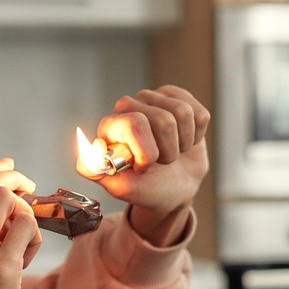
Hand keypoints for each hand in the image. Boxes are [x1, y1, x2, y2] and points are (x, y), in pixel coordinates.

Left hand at [78, 85, 209, 244]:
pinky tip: (185, 141)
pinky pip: (200, 114)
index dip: (148, 151)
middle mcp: (130, 106)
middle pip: (164, 120)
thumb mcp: (120, 187)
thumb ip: (96, 171)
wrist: (174, 190)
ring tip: (173, 153)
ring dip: (183, 144)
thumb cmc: (146, 188)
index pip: (135, 123)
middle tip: (161, 162)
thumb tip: (88, 153)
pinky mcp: (180, 99)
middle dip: (168, 151)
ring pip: (184, 114)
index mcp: (111, 125)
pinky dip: (197, 136)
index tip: (145, 168)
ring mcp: (156, 99)